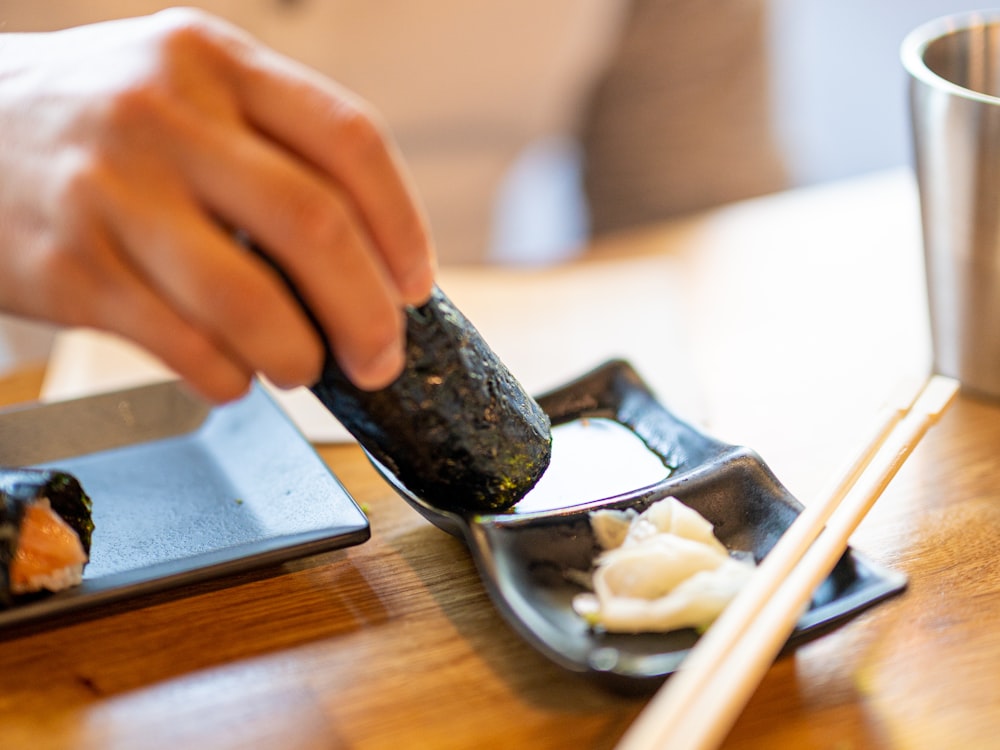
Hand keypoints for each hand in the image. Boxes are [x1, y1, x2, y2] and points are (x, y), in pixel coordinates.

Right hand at [0, 8, 434, 400]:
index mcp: (216, 62)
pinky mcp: (70, 268)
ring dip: (297, 355)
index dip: (403, 226)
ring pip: (250, 300)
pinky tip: (232, 373)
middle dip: (368, 314)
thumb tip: (370, 261)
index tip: (415, 285)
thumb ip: (272, 147)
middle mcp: (166, 115)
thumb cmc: (100, 121)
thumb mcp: (187, 90)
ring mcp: (112, 191)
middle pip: (315, 226)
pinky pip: (184, 345)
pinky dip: (228, 377)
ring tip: (301, 367)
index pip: (350, 140)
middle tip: (380, 357)